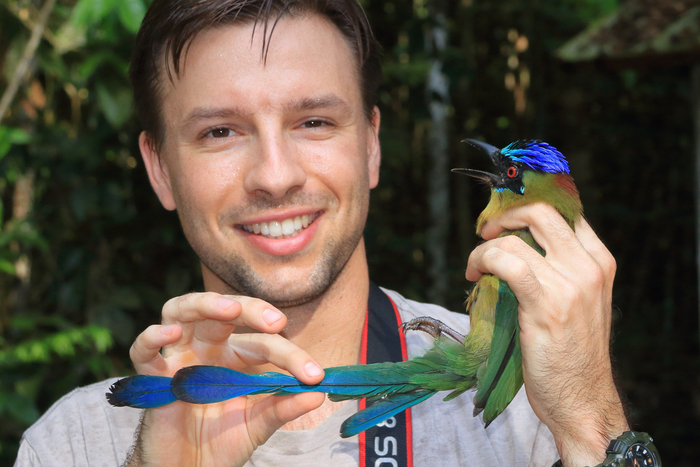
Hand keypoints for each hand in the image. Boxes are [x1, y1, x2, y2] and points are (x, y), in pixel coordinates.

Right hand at [124, 293, 325, 466]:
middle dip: (250, 308)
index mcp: (235, 356)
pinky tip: (170, 333)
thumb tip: (317, 393)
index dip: (291, 356)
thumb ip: (283, 407)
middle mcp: (206, 349)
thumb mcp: (258, 424)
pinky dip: (151, 337)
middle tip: (276, 321)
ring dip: (205, 304)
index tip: (314, 375)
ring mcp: (178, 358)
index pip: (264, 343)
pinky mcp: (152, 378)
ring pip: (180, 311)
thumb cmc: (221, 443)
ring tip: (230, 309)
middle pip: (222, 311)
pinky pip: (143, 351)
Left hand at [466, 203, 627, 466]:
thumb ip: (559, 270)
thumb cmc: (572, 355)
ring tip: (476, 267)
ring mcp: (571, 284)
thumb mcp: (578, 302)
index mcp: (600, 261)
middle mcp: (589, 266)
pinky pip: (507, 262)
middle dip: (503, 216)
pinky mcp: (546, 304)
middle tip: (484, 233)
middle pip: (540, 211)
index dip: (525, 209)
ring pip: (514, 238)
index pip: (564, 211)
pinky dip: (483, 260)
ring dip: (484, 247)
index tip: (503, 221)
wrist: (583, 400)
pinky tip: (475, 274)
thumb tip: (516, 244)